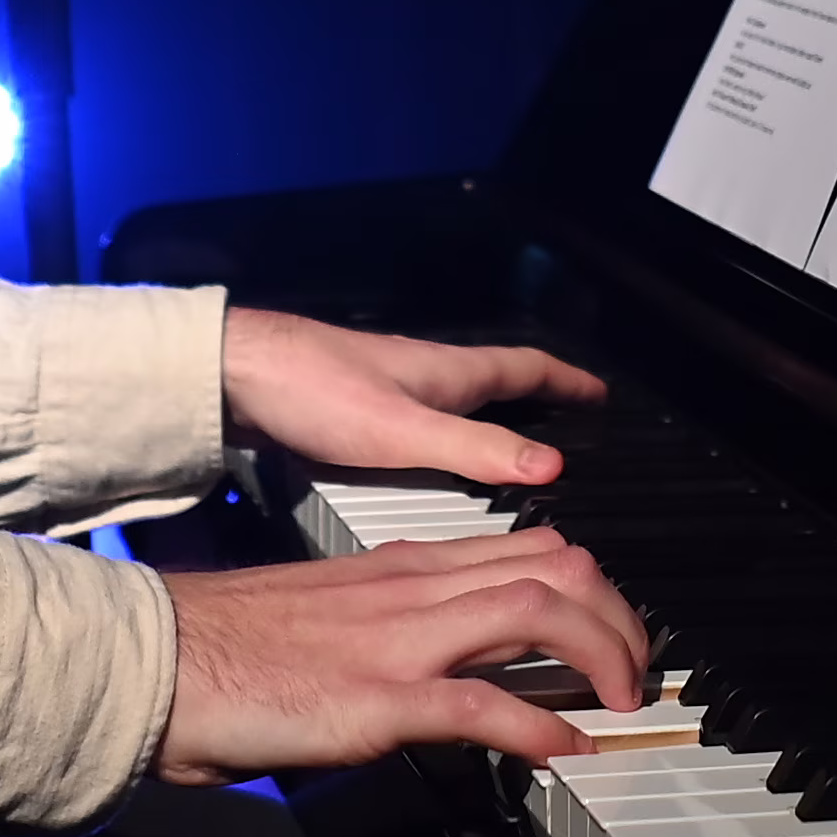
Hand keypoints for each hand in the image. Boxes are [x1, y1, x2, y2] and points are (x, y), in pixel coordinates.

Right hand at [155, 529, 653, 778]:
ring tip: (622, 701)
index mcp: (403, 566)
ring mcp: (400, 640)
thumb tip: (434, 665)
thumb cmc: (226, 646)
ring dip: (600, 657)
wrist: (156, 659)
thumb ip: (386, 625)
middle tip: (637, 669)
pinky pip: (483, 707)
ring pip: (539, 611)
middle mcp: (414, 588)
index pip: (526, 548)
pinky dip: (540, 727)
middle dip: (619, 615)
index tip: (612, 631)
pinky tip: (566, 752)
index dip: (590, 587)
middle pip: (557, 565)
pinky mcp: (377, 699)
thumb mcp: (326, 615)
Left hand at [218, 307, 608, 489]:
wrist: (235, 377)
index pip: (525, 368)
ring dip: (488, 419)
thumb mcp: (405, 431)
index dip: (568, 381)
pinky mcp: (353, 411)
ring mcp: (387, 390)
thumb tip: (551, 467)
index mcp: (447, 374)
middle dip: (535, 400)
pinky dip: (441, 440)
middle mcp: (423, 375)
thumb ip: (476, 449)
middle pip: (494, 383)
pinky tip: (426, 467)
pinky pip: (417, 423)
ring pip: (454, 403)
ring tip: (507, 448)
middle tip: (566, 421)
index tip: (601, 393)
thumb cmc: (316, 392)